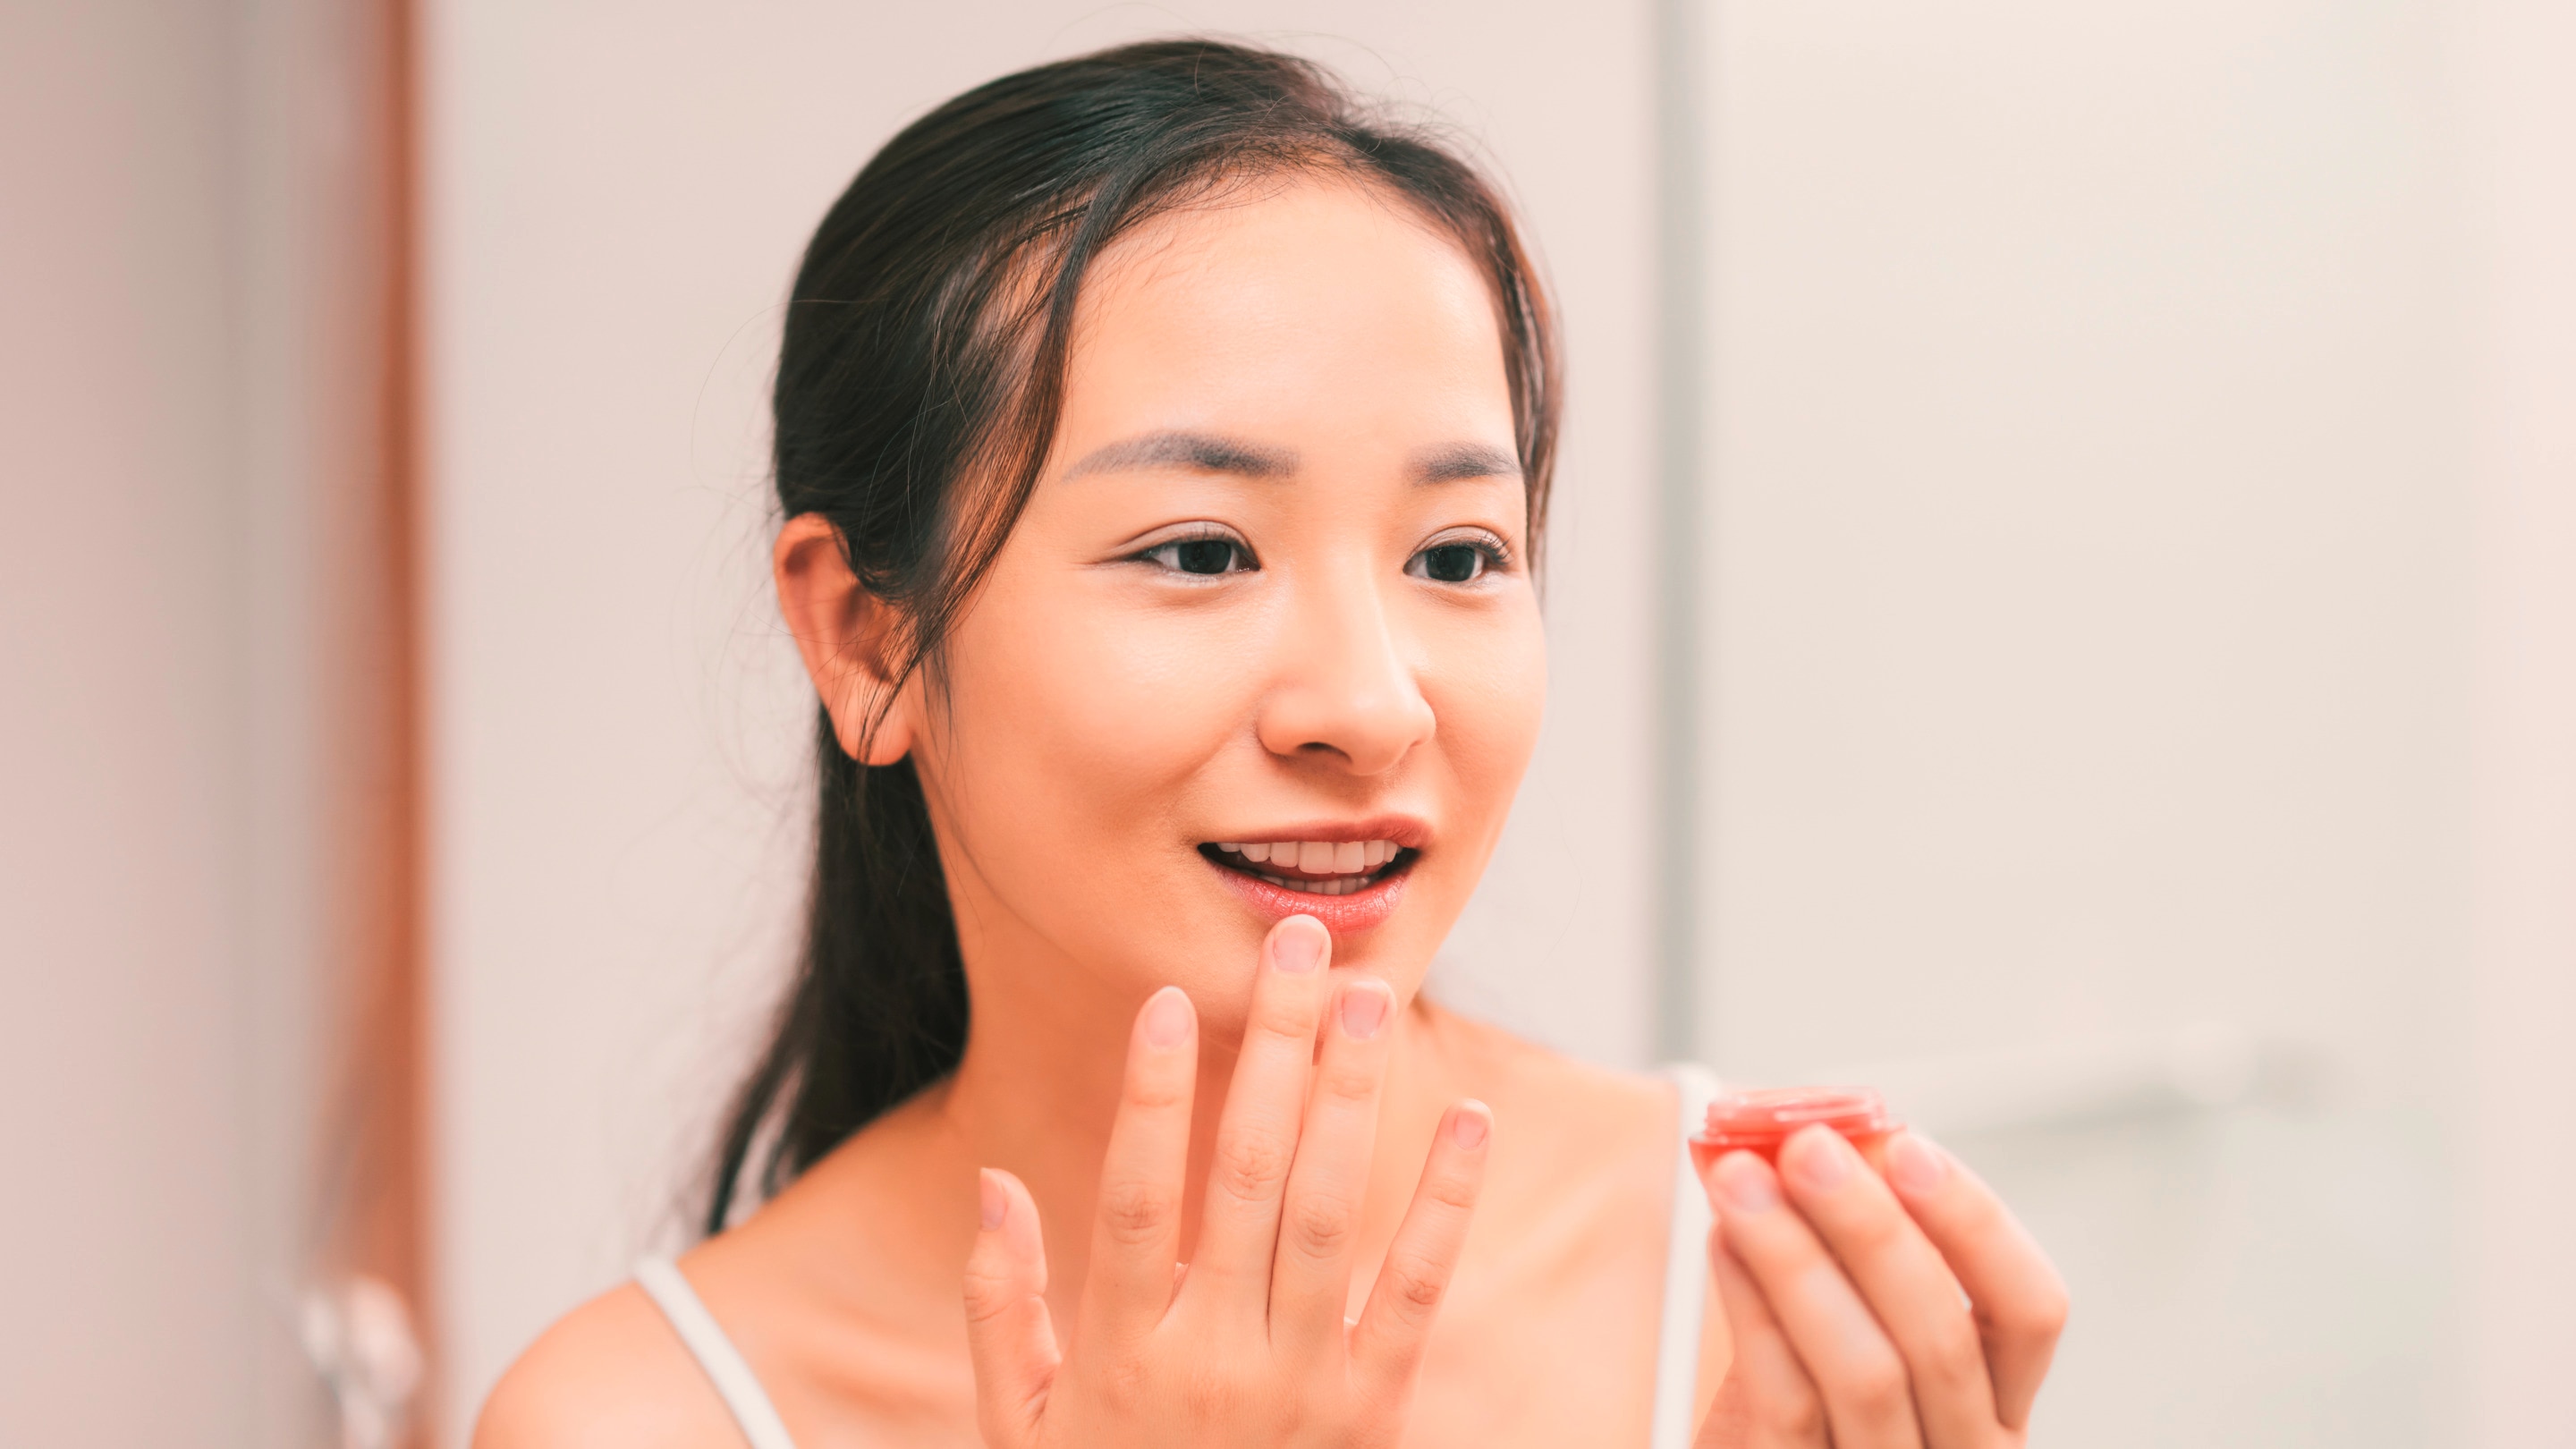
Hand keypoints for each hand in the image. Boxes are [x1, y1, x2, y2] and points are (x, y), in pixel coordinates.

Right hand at [961, 914, 1493, 1448]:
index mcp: (1125, 1355)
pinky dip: (1446, 1201)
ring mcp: (1304, 1385)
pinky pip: (1418, 1291)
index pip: (1135, 1195)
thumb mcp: (1022, 1435)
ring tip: (1370, 996)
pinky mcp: (1376, 1412)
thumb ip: (1004, 1313)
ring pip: (1333, 1211)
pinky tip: (1465, 1117)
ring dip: (1353, 1095)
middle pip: (1249, 1174)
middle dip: (1275, 1049)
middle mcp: (1217, 1359)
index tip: (1165, 1001)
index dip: (1149, 1095)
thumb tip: (993, 1185)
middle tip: (1299, 946)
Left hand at [1697, 1126, 2068, 1447]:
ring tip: (1741, 1181)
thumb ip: (1851, 1254)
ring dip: (1798, 1259)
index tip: (1905, 1148)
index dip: (1975, 1225)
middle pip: (1942, 1338)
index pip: (2030, 1311)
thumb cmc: (1805, 1403)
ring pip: (1868, 1372)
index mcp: (1995, 1402)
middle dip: (1870, 1227)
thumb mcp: (1850, 1329)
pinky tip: (1724, 1247)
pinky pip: (1791, 1407)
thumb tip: (1821, 1142)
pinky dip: (1755, 1316)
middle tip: (1806, 1149)